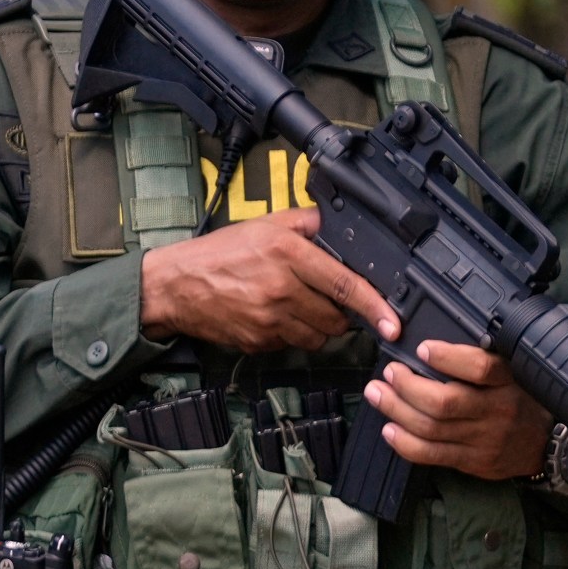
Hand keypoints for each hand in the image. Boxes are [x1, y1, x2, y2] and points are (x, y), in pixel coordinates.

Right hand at [139, 207, 398, 353]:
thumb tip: (342, 224)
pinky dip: (293, 334)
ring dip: (319, 327)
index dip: (375, 307)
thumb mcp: (265, 224)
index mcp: (287, 253)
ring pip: (319, 337)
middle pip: (336, 317)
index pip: (344, 284)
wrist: (174, 286)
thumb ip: (307, 223)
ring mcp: (269, 319)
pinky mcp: (259, 341)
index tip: (393, 323)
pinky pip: (293, 345)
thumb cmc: (219, 253)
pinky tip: (275, 316)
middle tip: (328, 300)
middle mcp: (280, 288)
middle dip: (342, 314)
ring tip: (299, 307)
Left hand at [365, 341, 553, 480]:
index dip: (447, 358)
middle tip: (389, 373)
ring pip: (431, 428)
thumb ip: (480, 361)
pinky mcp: (473, 462)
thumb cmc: (521, 397)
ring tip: (378, 394)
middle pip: (444, 402)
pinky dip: (404, 442)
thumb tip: (430, 347)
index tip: (422, 348)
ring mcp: (484, 440)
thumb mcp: (513, 372)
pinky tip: (389, 429)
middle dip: (407, 386)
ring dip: (396, 410)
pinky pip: (432, 455)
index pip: (480, 368)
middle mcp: (497, 411)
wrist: (545, 442)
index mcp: (508, 381)